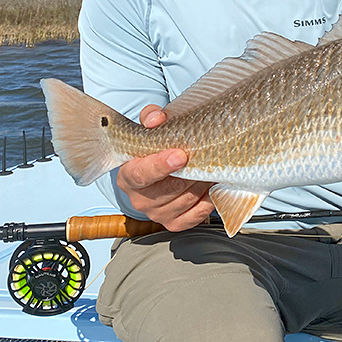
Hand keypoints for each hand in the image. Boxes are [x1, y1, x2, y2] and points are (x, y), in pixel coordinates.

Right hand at [115, 104, 214, 231]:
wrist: (155, 172)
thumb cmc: (153, 149)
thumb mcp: (148, 128)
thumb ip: (151, 117)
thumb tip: (157, 118)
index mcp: (128, 176)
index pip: (141, 175)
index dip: (161, 165)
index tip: (180, 155)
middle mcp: (140, 200)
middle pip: (171, 187)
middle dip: (192, 170)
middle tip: (208, 153)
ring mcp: (158, 214)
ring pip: (188, 199)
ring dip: (204, 181)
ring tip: (212, 164)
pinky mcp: (175, 224)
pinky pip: (198, 214)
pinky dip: (210, 198)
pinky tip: (213, 182)